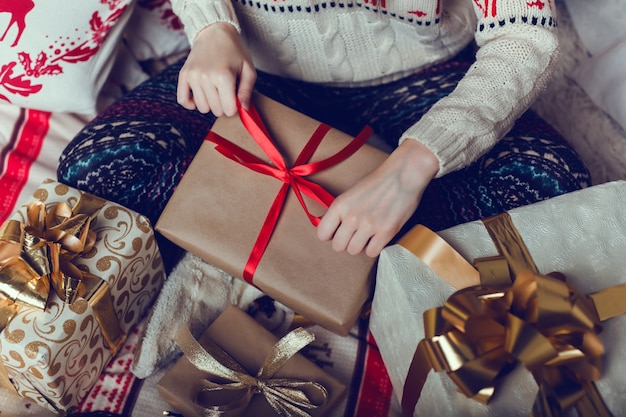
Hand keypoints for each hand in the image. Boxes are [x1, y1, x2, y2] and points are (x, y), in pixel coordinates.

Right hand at [177, 23, 255, 115]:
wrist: (214, 32)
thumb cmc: (234, 52)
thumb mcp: (248, 69)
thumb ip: (247, 91)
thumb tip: (244, 110)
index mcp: (224, 77)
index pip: (229, 110)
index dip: (235, 107)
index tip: (236, 97)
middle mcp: (206, 78)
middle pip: (216, 110)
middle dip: (223, 106)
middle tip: (226, 93)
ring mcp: (193, 76)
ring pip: (202, 108)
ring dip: (210, 103)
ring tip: (215, 91)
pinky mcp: (184, 75)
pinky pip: (183, 100)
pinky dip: (191, 103)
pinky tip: (200, 96)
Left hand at [316, 139, 438, 257]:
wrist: (404, 173)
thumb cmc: (378, 181)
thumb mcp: (351, 192)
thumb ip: (340, 210)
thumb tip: (331, 226)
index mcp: (340, 204)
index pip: (322, 234)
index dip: (330, 235)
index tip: (337, 232)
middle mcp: (352, 216)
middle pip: (338, 246)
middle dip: (345, 242)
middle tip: (354, 235)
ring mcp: (369, 225)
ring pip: (353, 251)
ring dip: (360, 245)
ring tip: (367, 235)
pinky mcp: (386, 232)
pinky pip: (372, 253)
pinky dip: (374, 247)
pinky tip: (378, 238)